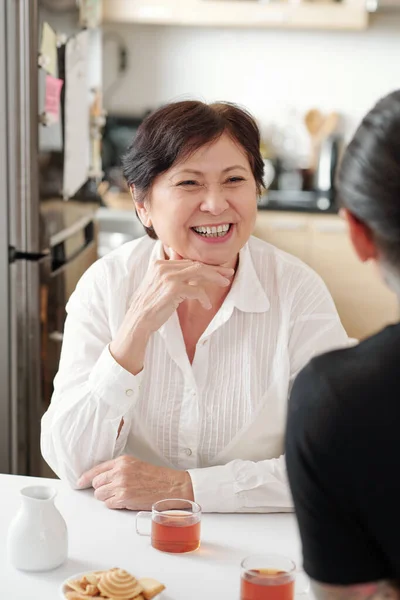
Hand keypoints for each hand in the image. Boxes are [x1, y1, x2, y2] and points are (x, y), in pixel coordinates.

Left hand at [77, 455, 194, 509]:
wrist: (171, 487)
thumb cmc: (156, 477)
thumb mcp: (136, 465)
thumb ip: (119, 469)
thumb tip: (103, 478)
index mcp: (122, 461)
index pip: (97, 469)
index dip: (86, 477)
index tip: (80, 482)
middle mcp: (119, 471)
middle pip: (96, 483)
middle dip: (101, 489)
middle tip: (113, 491)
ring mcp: (121, 485)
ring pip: (100, 495)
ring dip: (108, 498)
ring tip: (122, 496)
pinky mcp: (124, 498)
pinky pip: (109, 504)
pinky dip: (115, 504)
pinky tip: (126, 501)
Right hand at [109, 249, 233, 373]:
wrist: (138, 320)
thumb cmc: (149, 306)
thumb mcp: (158, 285)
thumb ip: (171, 276)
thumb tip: (191, 272)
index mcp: (159, 264)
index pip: (187, 261)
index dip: (205, 265)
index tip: (218, 270)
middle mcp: (163, 267)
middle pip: (195, 264)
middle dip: (214, 269)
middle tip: (228, 273)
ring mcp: (168, 276)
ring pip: (199, 272)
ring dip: (214, 278)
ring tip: (225, 283)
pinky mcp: (173, 288)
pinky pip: (197, 290)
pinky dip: (204, 298)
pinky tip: (207, 305)